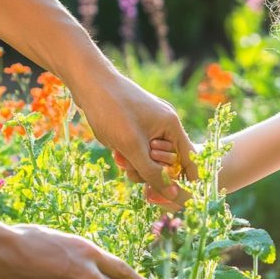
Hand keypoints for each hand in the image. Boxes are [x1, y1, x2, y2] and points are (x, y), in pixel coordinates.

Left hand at [73, 72, 195, 199]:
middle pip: (169, 161)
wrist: (88, 82)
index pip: (191, 157)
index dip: (189, 178)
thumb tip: (172, 195)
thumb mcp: (132, 146)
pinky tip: (115, 150)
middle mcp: (165, 125)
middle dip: (151, 169)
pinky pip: (139, 149)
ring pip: (151, 158)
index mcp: (171, 126)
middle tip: (131, 168)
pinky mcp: (136, 126)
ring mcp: (150, 125)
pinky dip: (129, 154)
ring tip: (119, 157)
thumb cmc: (112, 110)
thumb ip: (152, 172)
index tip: (186, 196)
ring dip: (136, 163)